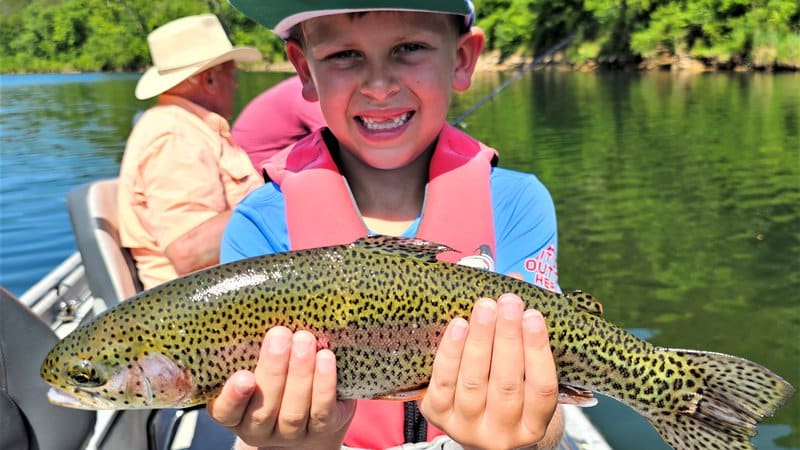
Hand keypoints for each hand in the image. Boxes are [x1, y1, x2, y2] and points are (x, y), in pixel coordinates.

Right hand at [207, 327, 355, 448]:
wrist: (310, 410)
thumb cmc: (275, 378)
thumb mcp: (254, 364)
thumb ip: (251, 349)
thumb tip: (258, 307)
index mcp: (234, 412)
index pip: (226, 411)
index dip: (233, 396)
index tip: (243, 375)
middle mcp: (259, 428)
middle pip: (263, 409)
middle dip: (274, 369)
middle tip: (280, 335)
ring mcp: (290, 433)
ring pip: (293, 411)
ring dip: (300, 373)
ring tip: (304, 340)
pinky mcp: (321, 429)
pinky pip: (321, 411)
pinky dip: (324, 384)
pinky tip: (326, 358)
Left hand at [419, 294, 560, 449]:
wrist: (474, 421)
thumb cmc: (506, 385)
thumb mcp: (524, 368)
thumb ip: (524, 329)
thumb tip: (516, 279)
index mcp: (533, 426)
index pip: (542, 389)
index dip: (538, 351)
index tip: (534, 315)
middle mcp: (502, 435)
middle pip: (506, 384)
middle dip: (508, 338)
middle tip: (509, 301)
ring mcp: (468, 427)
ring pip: (474, 382)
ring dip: (480, 340)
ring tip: (484, 307)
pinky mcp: (438, 416)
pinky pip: (442, 382)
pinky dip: (451, 352)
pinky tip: (459, 325)